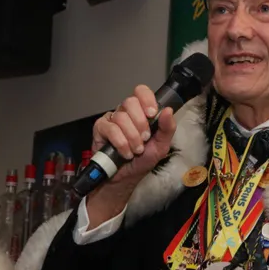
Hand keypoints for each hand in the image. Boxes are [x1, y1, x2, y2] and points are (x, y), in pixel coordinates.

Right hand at [85, 85, 176, 225]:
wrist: (126, 177)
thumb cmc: (142, 160)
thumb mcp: (161, 146)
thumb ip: (167, 128)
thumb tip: (168, 110)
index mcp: (141, 112)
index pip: (141, 92)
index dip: (146, 99)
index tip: (152, 114)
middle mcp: (125, 112)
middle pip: (130, 102)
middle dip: (140, 123)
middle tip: (144, 139)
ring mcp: (112, 119)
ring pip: (121, 117)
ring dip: (132, 137)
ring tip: (136, 150)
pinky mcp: (100, 129)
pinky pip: (110, 128)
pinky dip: (120, 142)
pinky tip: (125, 152)